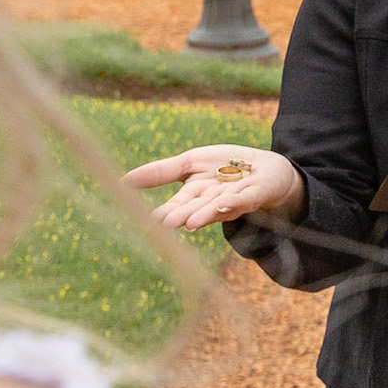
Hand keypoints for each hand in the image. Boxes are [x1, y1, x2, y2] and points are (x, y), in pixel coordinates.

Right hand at [124, 146, 305, 230]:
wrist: (266, 167)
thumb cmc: (225, 167)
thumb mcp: (190, 163)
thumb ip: (160, 172)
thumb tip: (121, 180)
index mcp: (195, 196)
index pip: (176, 206)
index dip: (164, 212)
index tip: (147, 220)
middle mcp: (213, 202)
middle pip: (195, 210)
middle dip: (181, 216)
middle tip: (164, 224)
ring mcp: (235, 199)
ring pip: (217, 209)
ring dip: (203, 215)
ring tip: (189, 222)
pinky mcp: (256, 193)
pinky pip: (245, 199)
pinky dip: (234, 202)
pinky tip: (223, 204)